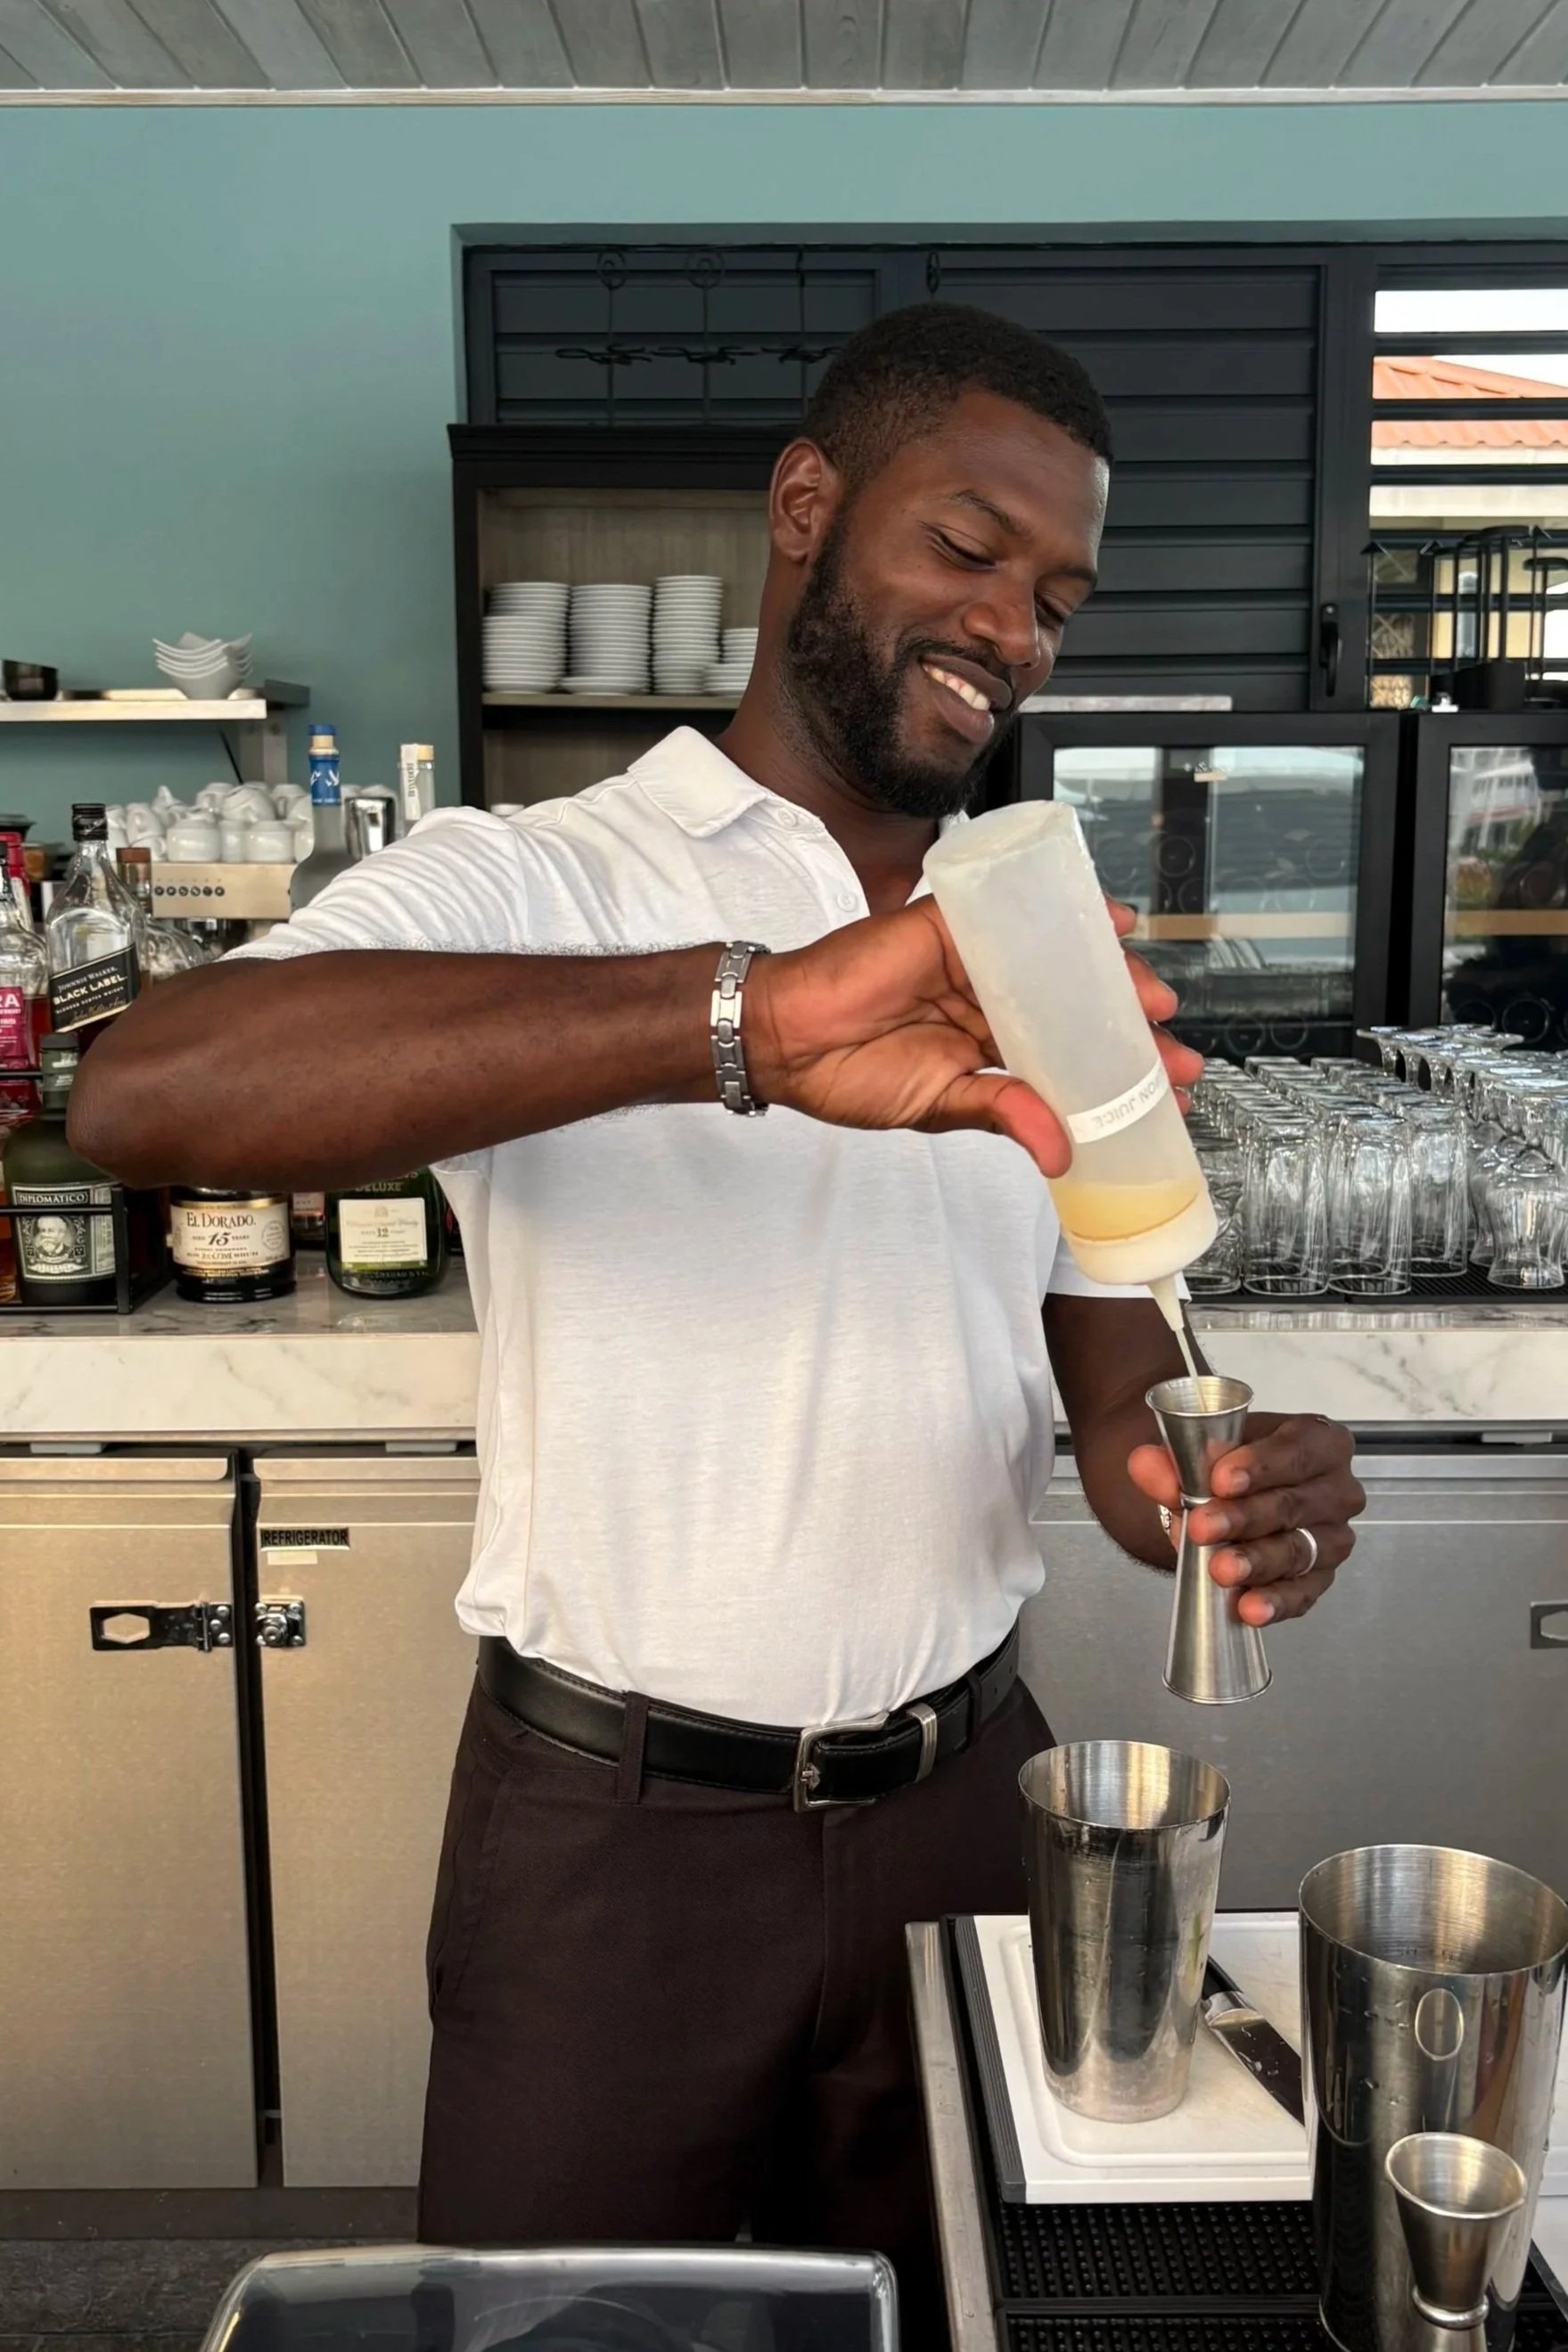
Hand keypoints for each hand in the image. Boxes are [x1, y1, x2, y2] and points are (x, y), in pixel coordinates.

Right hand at [745, 897, 1200, 1177]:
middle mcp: (991, 1001)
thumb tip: (1060, 1152)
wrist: (787, 1036)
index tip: (1166, 1098)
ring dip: (1114, 978)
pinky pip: (1017, 910)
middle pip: (1077, 1007)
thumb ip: (1002, 1115)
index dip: (1119, 1076)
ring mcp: (976, 961)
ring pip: (1060, 960)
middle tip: (1174, 1055)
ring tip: (1153, 1002)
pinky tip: (1110, 924)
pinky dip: (1068, 912)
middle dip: (1131, 1031)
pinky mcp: (955, 924)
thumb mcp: (939, 1105)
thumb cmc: (848, 1073)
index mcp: (989, 1048)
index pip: (1069, 1059)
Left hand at [1126, 1412, 1364, 1625]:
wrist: (1227, 1499)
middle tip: (1202, 1527)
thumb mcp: (1202, 1455)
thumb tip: (1145, 1464)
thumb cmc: (1231, 1468)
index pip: (1296, 1451)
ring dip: (1256, 1561)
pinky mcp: (1320, 1578)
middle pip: (1293, 1504)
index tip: (1220, 1481)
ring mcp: (1332, 1537)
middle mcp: (1337, 1490)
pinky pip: (1301, 1594)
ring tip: (1220, 1569)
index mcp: (1320, 1442)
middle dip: (1244, 1518)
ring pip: (1297, 1550)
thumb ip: (1173, 1459)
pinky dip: (1273, 1601)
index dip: (1260, 1466)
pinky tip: (1248, 1607)